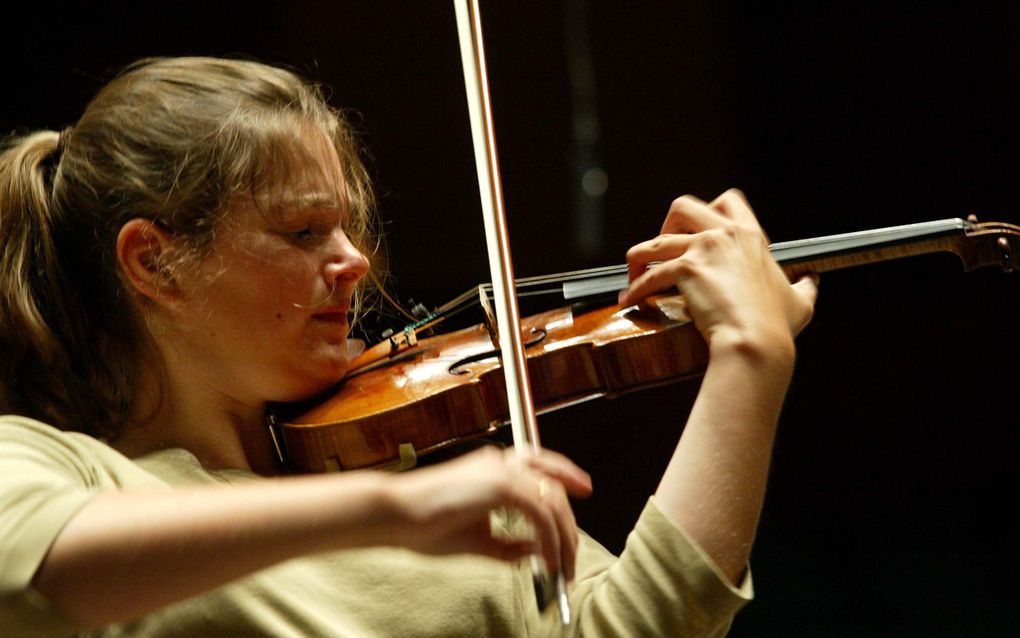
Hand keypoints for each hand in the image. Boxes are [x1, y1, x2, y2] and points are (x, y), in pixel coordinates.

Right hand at [389, 446, 591, 580]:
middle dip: (569, 524)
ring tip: (562, 566)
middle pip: (552, 484)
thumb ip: (509, 545)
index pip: (540, 466)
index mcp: (491, 468)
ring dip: (563, 536)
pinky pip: (540, 511)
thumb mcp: (477, 541)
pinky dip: (549, 538)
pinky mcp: (499, 484)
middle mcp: (499, 462)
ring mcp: (500, 470)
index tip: (584, 489)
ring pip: (551, 498)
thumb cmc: (425, 526)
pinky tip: (547, 560)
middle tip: (573, 556)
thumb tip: (537, 551)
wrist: (395, 515)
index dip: (566, 474)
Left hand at [619, 189, 817, 354]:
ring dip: (638, 258)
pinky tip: (629, 300)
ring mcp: (703, 249)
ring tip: (633, 275)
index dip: (708, 210)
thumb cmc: (776, 325)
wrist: (756, 341)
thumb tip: (812, 282)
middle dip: (666, 224)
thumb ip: (804, 287)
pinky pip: (648, 275)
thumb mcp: (800, 301)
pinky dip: (634, 289)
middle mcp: (725, 235)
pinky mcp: (685, 269)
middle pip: (683, 207)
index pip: (728, 201)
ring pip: (654, 242)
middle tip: (662, 249)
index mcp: (750, 237)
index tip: (697, 229)